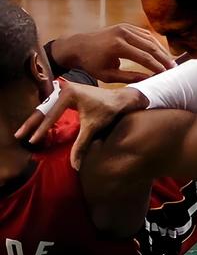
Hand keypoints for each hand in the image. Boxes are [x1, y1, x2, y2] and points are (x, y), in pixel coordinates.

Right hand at [15, 83, 148, 169]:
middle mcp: (64, 89)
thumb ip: (81, 145)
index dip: (41, 130)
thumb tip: (74, 165)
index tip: (32, 141)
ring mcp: (65, 89)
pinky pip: (53, 106)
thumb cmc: (108, 111)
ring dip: (36, 119)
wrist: (121, 99)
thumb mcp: (92, 128)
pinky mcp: (68, 92)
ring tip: (23, 131)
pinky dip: (46, 115)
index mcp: (68, 95)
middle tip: (18, 135)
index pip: (51, 116)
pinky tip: (38, 124)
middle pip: (44, 109)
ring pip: (47, 107)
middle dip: (31, 123)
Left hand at [50, 24, 174, 83]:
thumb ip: (130, 78)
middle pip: (150, 46)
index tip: (167, 75)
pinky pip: (145, 34)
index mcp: (117, 46)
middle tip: (174, 68)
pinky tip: (161, 52)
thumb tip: (150, 80)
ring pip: (150, 39)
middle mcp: (122, 33)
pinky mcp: (126, 26)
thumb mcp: (109, 75)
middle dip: (163, 58)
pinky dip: (154, 43)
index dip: (157, 67)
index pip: (144, 57)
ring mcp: (125, 27)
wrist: (78, 46)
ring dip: (161, 50)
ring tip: (170, 62)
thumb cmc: (92, 63)